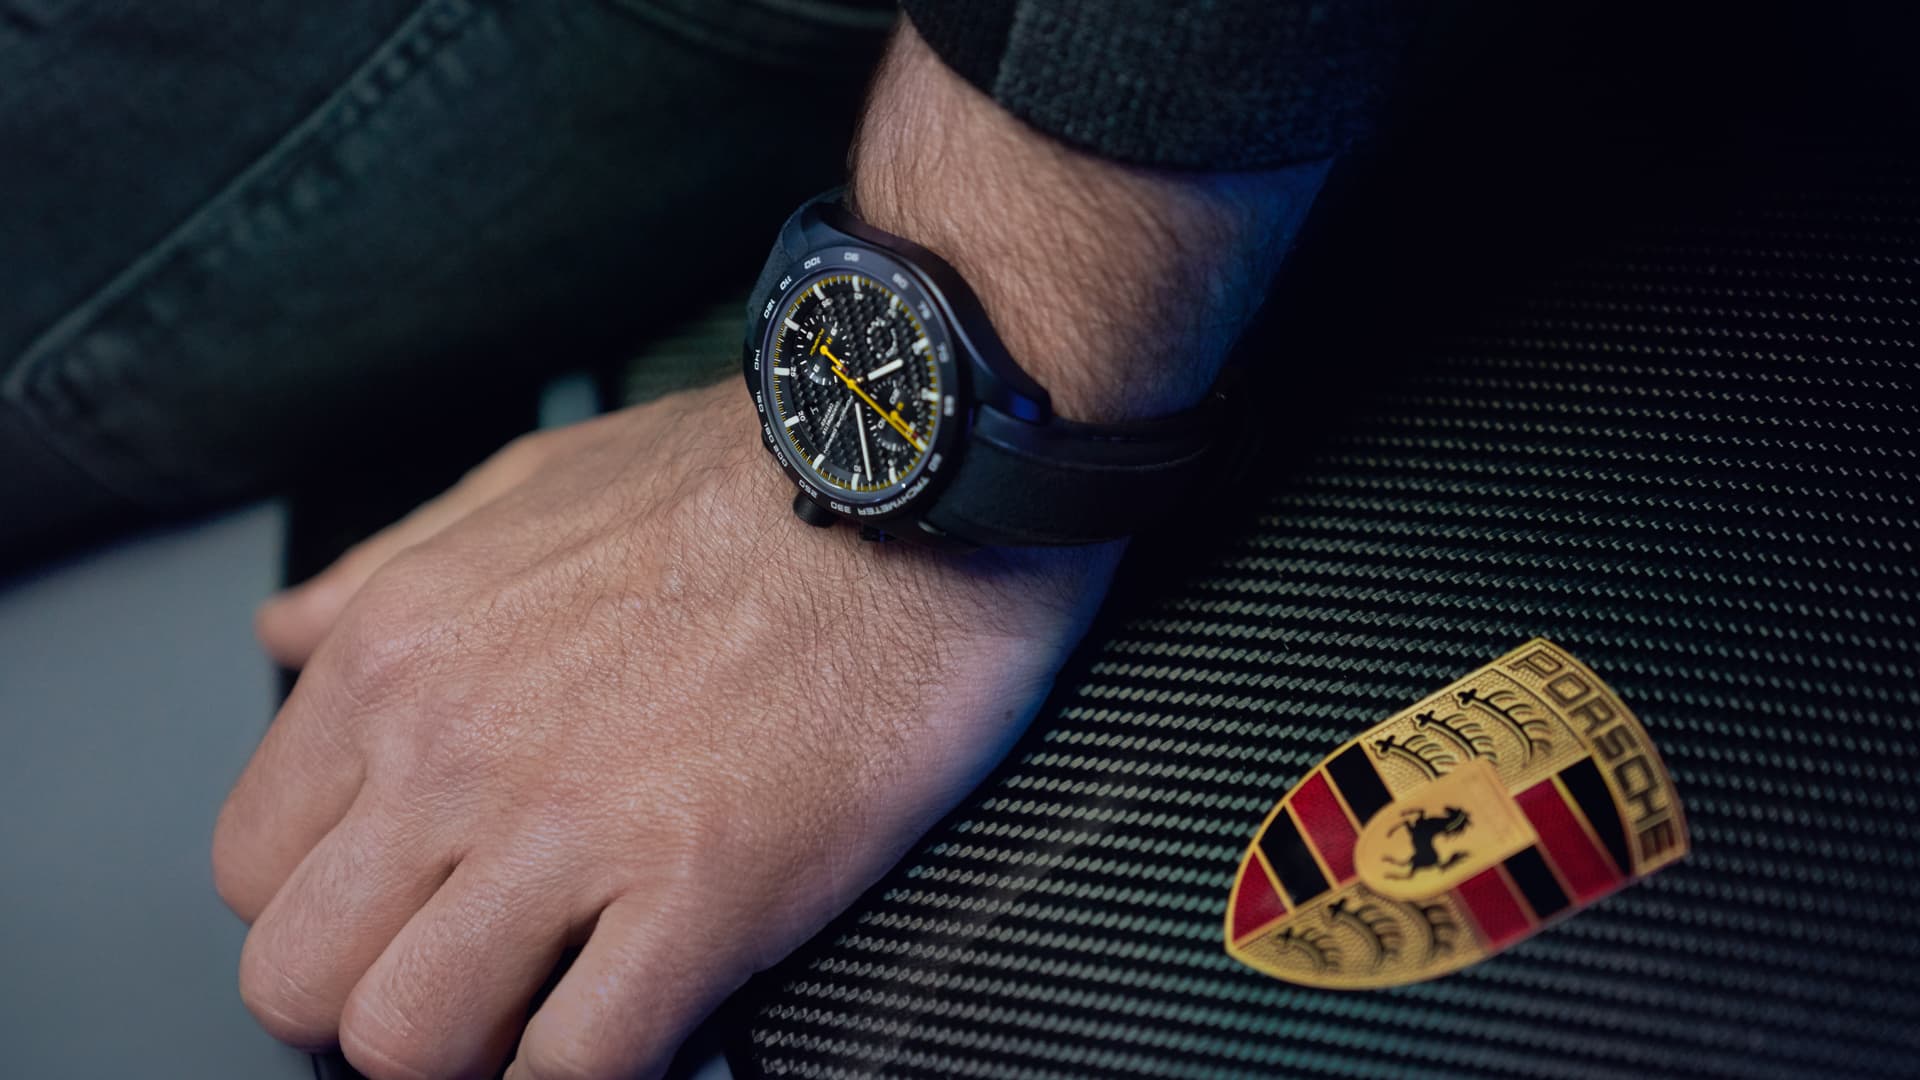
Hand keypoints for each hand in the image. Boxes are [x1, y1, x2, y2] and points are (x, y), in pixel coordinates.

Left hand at [218, 382, 1115, 1078]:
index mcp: (399, 652)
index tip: (406, 914)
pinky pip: (584, 1062)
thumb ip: (389, 566)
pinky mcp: (707, 884)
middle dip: (377, 1000)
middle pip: (299, 981)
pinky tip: (646, 1012)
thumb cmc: (745, 474)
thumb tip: (292, 630)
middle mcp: (454, 747)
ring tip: (554, 1005)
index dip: (329, 912)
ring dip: (479, 1048)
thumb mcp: (530, 480)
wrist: (915, 466)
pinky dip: (596, 1068)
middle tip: (473, 979)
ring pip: (407, 1044)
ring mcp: (574, 824)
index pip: (252, 867)